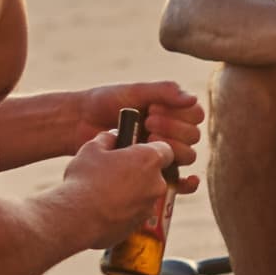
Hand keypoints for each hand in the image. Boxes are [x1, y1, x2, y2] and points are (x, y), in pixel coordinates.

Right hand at [70, 122, 182, 237]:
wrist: (77, 219)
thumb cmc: (85, 180)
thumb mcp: (92, 149)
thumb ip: (107, 139)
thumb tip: (112, 137)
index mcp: (149, 159)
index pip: (165, 150)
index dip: (151, 149)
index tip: (136, 151)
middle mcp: (156, 184)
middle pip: (155, 174)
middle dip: (139, 172)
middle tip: (116, 171)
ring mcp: (149, 207)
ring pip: (145, 195)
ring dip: (132, 192)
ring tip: (106, 192)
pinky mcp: (139, 225)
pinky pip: (135, 212)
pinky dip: (124, 210)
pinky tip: (104, 209)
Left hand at [77, 80, 202, 178]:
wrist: (80, 123)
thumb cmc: (106, 102)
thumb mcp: (135, 92)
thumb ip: (162, 91)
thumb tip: (193, 98)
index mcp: (171, 110)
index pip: (195, 115)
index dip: (179, 114)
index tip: (152, 109)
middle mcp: (172, 131)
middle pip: (192, 136)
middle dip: (172, 129)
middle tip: (148, 122)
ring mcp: (163, 152)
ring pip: (188, 155)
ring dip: (172, 148)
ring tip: (145, 141)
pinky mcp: (154, 170)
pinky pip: (179, 180)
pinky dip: (188, 183)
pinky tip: (189, 180)